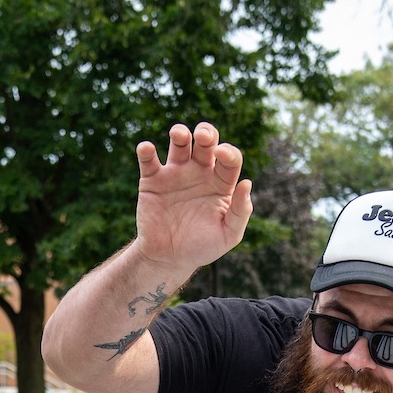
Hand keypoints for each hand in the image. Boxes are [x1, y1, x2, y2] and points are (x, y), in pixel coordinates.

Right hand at [134, 123, 253, 271]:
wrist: (168, 259)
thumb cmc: (201, 247)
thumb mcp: (228, 235)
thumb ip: (240, 212)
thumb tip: (247, 183)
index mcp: (220, 183)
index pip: (229, 159)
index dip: (228, 152)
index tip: (222, 154)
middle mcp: (199, 173)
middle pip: (206, 142)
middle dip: (206, 132)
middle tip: (203, 136)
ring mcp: (175, 174)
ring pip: (179, 143)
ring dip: (179, 133)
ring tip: (179, 135)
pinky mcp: (152, 180)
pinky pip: (149, 160)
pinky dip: (146, 151)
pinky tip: (147, 149)